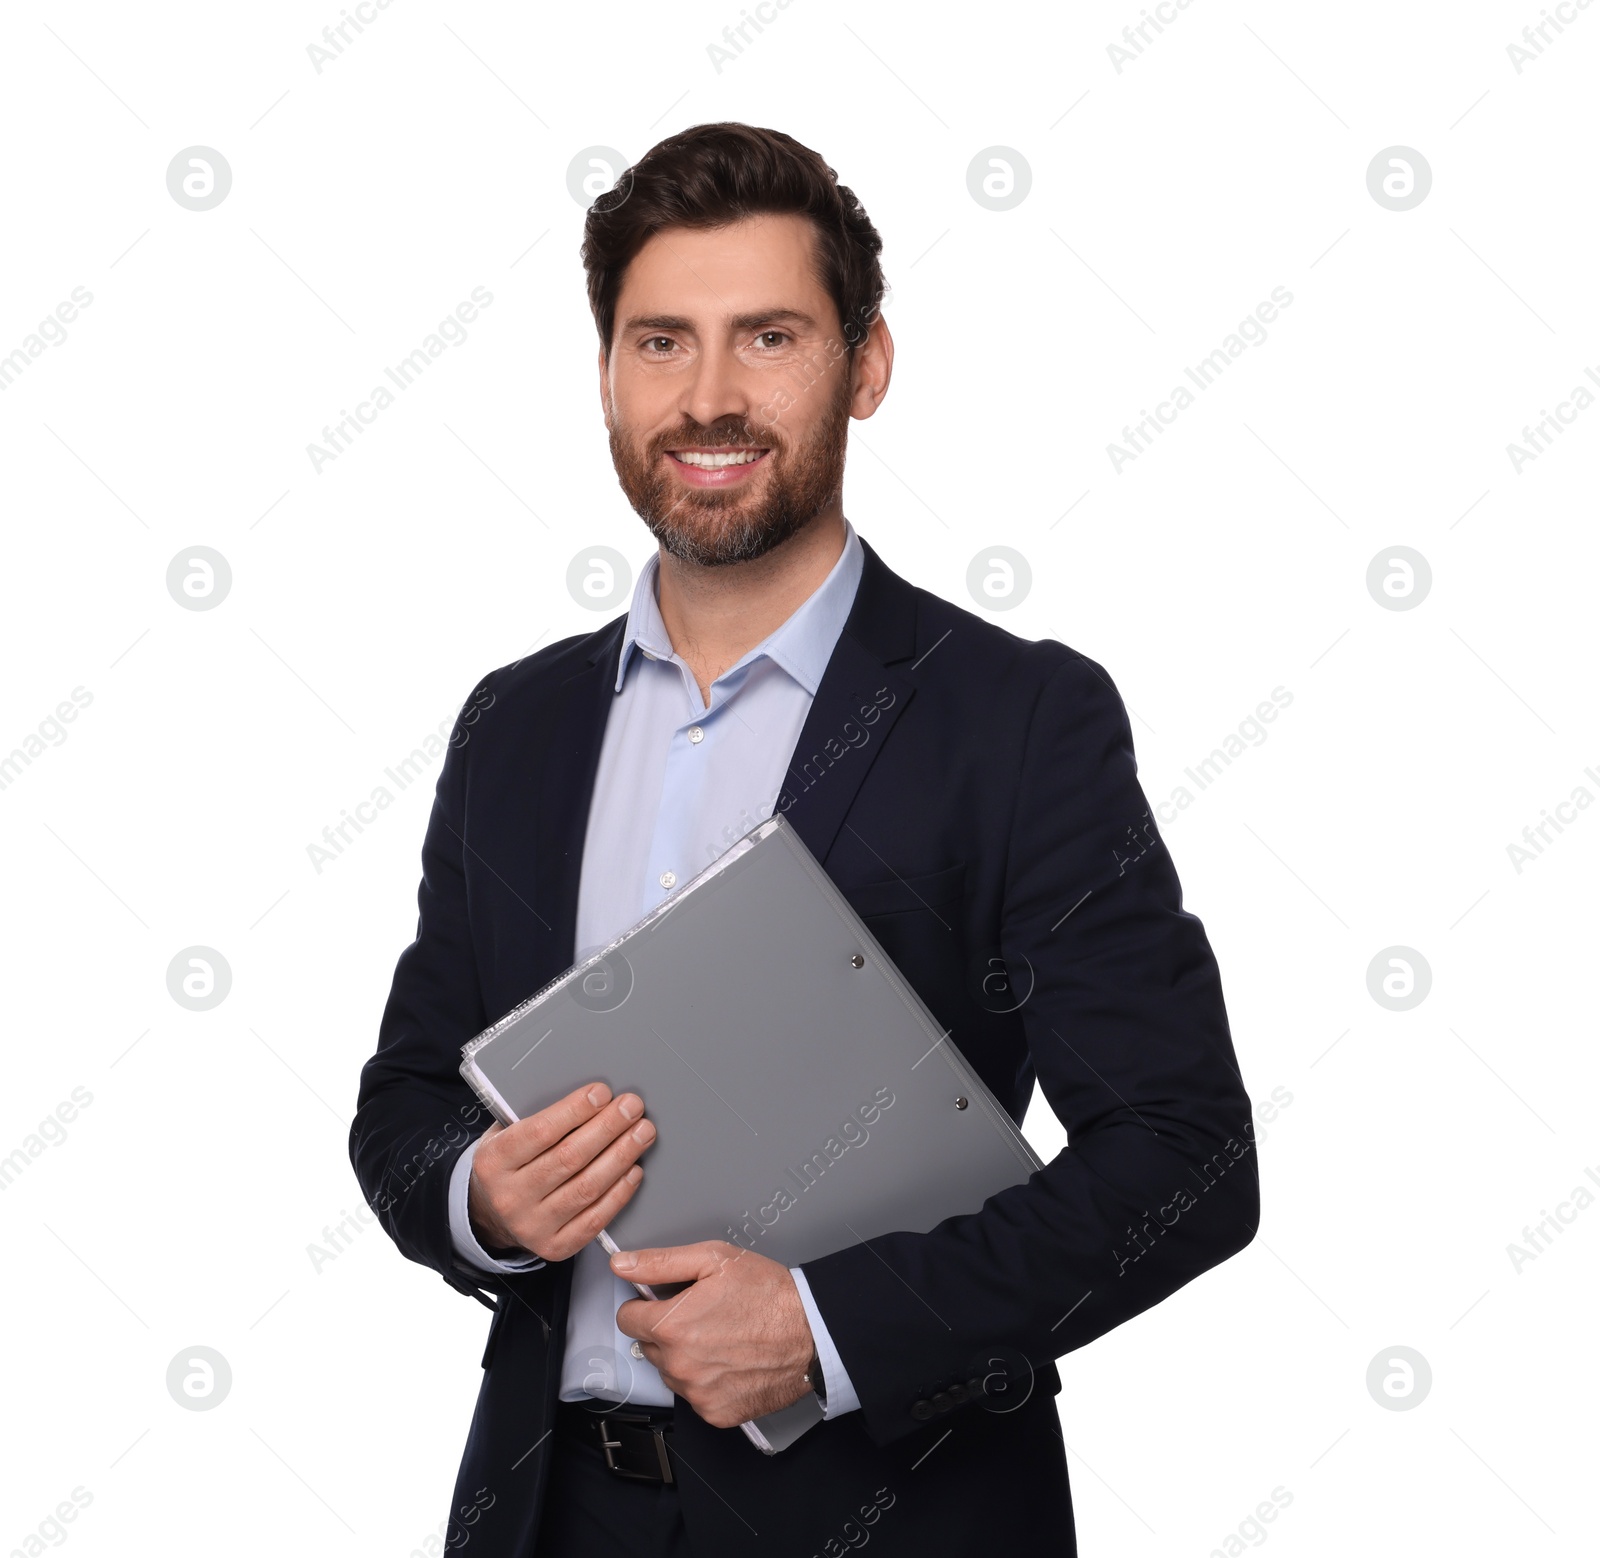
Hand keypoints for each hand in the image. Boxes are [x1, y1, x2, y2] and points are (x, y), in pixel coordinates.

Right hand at [467, 1082, 655, 1260]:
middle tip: (632, 1107)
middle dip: (607, 1128)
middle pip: (569, 1158)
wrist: (491, 1215)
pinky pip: (594, 1219)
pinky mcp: (554, 1246)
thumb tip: (590, 1097)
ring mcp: (532, 1226)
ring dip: (621, 1156)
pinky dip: (619, 1193)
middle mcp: (509, 1197)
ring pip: (586, 1188)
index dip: (575, 1110)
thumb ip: (536, 1116)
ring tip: (642, 1133)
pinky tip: (633, 1170)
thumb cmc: (509, 1164)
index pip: (540, 1132)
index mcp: (492, 1162)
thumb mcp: (505, 1134)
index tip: (602, 1093)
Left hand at [612, 1240, 816, 1427]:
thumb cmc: (768, 1293)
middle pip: (649, 1347)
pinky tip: (730, 1362)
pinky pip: (696, 1397)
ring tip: (720, 1338)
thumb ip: (661, 1262)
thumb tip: (623, 1265)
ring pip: (671, 1373)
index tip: (663, 1303)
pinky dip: (708, 1382)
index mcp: (673, 1325)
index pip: (627, 1319)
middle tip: (702, 1316)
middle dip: (667, 1331)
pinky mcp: (716, 1413)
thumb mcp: (714, 1258)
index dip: (644, 1306)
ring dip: (685, 1358)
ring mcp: (697, 1393)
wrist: (812, 1331)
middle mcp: (680, 1365)